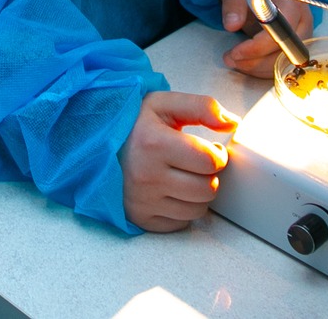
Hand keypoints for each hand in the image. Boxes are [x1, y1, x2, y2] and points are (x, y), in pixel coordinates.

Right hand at [120, 91, 237, 232]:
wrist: (95, 144)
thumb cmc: (133, 124)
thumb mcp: (164, 104)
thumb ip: (202, 107)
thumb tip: (232, 123)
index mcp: (154, 143)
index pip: (210, 160)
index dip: (217, 154)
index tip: (208, 149)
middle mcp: (146, 176)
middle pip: (208, 188)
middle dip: (209, 175)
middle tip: (196, 163)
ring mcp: (142, 200)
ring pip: (198, 209)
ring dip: (199, 193)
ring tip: (184, 176)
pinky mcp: (140, 218)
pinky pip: (181, 223)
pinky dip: (183, 209)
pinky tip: (172, 191)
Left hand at [219, 0, 311, 76]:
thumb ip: (233, 4)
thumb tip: (232, 25)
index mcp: (292, 1)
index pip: (282, 31)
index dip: (260, 46)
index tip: (236, 51)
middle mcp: (303, 19)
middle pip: (288, 51)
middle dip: (258, 61)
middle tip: (230, 58)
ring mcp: (301, 34)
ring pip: (286, 62)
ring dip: (258, 68)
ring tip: (232, 60)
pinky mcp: (295, 45)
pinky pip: (283, 64)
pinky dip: (262, 68)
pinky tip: (243, 63)